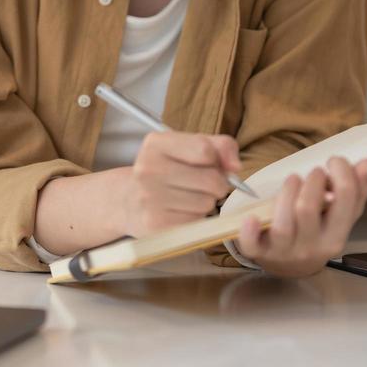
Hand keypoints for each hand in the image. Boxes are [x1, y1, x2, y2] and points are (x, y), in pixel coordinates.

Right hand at [119, 131, 241, 237]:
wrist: (130, 201)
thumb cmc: (168, 171)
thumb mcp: (189, 147)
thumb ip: (220, 146)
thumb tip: (235, 167)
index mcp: (156, 143)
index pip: (205, 149)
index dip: (217, 160)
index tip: (211, 164)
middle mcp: (148, 168)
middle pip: (211, 179)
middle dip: (216, 184)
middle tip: (202, 185)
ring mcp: (149, 197)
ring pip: (206, 203)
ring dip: (205, 203)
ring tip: (188, 198)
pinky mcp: (155, 223)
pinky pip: (196, 222)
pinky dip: (195, 218)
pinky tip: (180, 212)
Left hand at [235, 156, 366, 277]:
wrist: (293, 265)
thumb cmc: (319, 231)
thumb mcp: (340, 215)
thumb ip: (355, 191)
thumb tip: (366, 162)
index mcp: (337, 237)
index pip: (345, 200)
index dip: (341, 173)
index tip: (334, 161)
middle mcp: (313, 247)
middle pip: (307, 208)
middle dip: (310, 181)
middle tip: (313, 172)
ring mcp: (285, 251)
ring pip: (282, 222)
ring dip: (285, 193)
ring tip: (292, 180)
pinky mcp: (261, 253)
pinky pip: (253, 245)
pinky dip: (250, 231)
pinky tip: (252, 217)